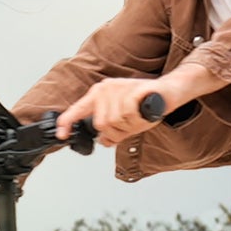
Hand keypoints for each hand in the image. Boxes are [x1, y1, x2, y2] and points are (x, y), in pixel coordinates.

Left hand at [56, 66, 206, 145]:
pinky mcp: (131, 91)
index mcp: (100, 94)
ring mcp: (118, 89)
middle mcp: (105, 89)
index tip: (62, 134)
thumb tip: (104, 141)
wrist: (168, 91)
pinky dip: (138, 119)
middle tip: (132, 124)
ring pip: (115, 122)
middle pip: (102, 125)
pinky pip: (128, 115)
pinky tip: (144, 112)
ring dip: (130, 126)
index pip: (78, 110)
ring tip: (139, 117)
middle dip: (117, 132)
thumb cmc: (147, 103)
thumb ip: (112, 130)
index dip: (68, 123)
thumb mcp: (126, 120)